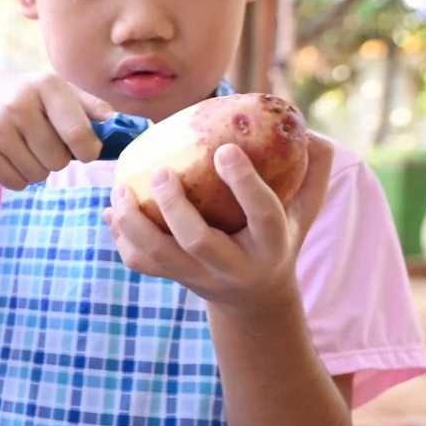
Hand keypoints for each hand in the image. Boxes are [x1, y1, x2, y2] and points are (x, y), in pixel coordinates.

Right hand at [0, 72, 113, 189]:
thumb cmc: (26, 98)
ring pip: (38, 175)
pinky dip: (19, 177)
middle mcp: (18, 105)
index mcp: (45, 85)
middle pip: (58, 160)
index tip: (86, 151)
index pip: (78, 133)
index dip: (88, 150)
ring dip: (39, 169)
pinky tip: (11, 156)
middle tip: (45, 142)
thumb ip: (90, 107)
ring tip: (27, 148)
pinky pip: (17, 183)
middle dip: (58, 158)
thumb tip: (119, 125)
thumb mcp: (56, 91)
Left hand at [105, 133, 334, 309]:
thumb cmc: (280, 237)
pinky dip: (121, 238)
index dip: (244, 183)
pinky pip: (141, 264)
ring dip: (135, 223)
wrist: (254, 297)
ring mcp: (200, 278)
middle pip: (198, 242)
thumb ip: (314, 170)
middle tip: (160, 170)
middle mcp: (234, 267)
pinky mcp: (175, 281)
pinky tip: (111, 210)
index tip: (224, 149)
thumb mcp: (305, 210)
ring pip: (160, 257)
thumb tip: (306, 128)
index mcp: (271, 245)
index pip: (262, 214)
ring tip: (120, 189)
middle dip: (175, 206)